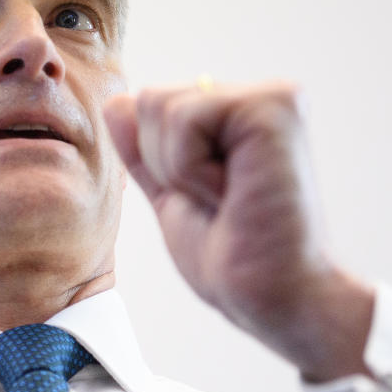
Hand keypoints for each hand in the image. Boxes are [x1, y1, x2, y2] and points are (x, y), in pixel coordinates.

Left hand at [104, 82, 374, 381]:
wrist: (274, 296)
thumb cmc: (234, 256)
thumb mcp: (172, 196)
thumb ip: (146, 151)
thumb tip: (116, 102)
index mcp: (238, 115)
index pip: (150, 105)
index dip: (159, 164)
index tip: (211, 200)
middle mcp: (258, 96)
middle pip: (151, 100)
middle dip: (164, 163)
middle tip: (220, 201)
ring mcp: (269, 97)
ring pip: (161, 107)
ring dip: (179, 171)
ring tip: (230, 198)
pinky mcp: (274, 106)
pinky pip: (183, 118)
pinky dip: (191, 169)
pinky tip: (235, 192)